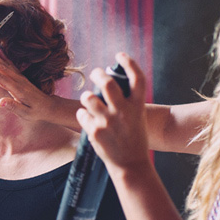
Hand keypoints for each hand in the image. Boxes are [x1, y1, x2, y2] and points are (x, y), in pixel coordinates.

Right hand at [0, 47, 81, 128]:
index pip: (2, 79)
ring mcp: (19, 77)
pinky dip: (5, 57)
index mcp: (18, 89)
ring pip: (4, 64)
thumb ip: (13, 106)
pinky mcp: (20, 76)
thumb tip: (0, 102)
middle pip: (1, 68)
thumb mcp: (25, 113)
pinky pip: (11, 65)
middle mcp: (18, 80)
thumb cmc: (36, 111)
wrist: (48, 106)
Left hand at [75, 52, 151, 173]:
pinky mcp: (94, 131)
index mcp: (138, 106)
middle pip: (107, 82)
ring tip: (89, 99)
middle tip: (96, 72)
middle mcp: (123, 111)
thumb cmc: (134, 139)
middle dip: (98, 73)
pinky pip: (81, 114)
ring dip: (86, 96)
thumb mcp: (138, 118)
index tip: (120, 55)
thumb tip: (110, 84)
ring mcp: (108, 121)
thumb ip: (127, 102)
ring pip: (88, 97)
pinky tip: (88, 120)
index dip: (129, 62)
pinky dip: (83, 115)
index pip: (137, 77)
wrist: (131, 165)